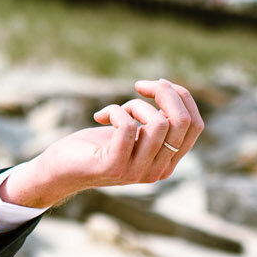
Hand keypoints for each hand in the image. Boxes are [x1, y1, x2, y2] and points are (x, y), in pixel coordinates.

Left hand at [0, 78, 205, 208]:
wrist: (61, 169)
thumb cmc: (96, 146)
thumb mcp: (134, 132)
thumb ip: (155, 121)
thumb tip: (168, 89)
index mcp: (168, 161)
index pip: (195, 125)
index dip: (182, 97)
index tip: (159, 85)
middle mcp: (158, 170)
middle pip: (183, 122)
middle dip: (165, 93)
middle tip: (141, 86)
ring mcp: (137, 171)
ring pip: (159, 124)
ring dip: (135, 105)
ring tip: (117, 110)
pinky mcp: (114, 166)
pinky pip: (127, 127)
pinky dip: (115, 111)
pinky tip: (100, 115)